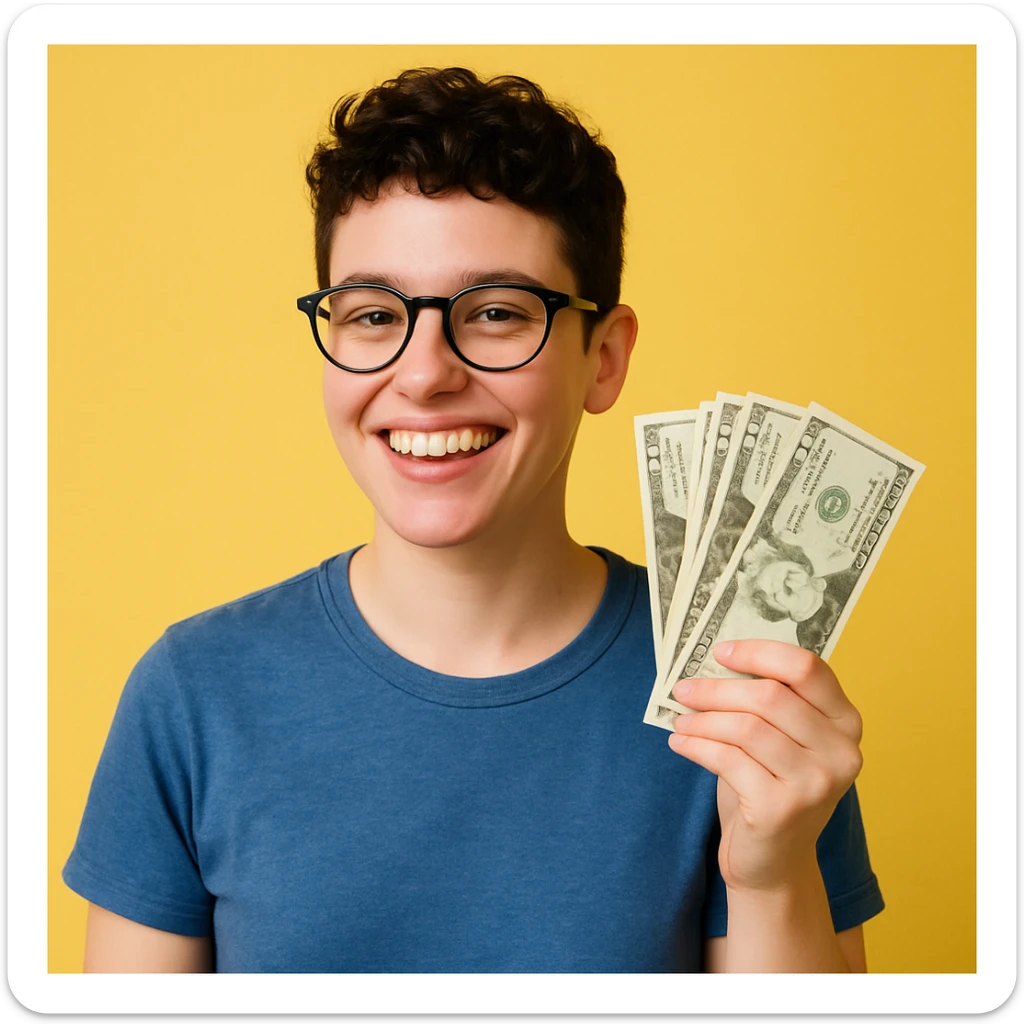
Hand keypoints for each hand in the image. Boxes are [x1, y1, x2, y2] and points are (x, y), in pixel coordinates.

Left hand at [668, 639, 862, 893]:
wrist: (773, 861)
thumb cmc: (771, 784)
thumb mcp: (782, 738)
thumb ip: (768, 701)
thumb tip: (714, 662)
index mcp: (846, 722)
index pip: (806, 668)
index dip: (759, 653)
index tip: (720, 652)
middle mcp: (841, 751)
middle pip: (769, 696)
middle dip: (717, 689)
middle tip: (682, 689)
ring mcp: (816, 783)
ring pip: (746, 727)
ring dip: (702, 719)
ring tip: (680, 721)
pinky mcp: (783, 808)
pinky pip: (728, 759)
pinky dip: (697, 746)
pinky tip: (681, 743)